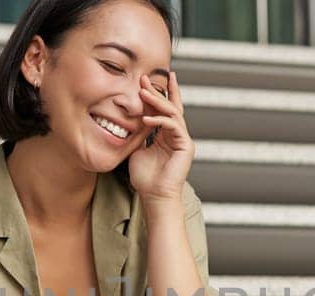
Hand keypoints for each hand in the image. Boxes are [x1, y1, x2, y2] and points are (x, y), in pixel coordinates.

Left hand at [127, 70, 193, 204]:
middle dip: (158, 91)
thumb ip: (137, 136)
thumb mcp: (136, 151)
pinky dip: (160, 120)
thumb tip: (128, 122)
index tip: (143, 81)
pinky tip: (146, 120)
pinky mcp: (186, 146)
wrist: (154, 197)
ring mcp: (183, 140)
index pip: (163, 110)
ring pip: (173, 112)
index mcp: (166, 136)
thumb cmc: (145, 179)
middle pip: (171, 106)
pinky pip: (174, 126)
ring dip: (158, 101)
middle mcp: (177, 135)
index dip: (154, 95)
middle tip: (144, 79)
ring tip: (143, 92)